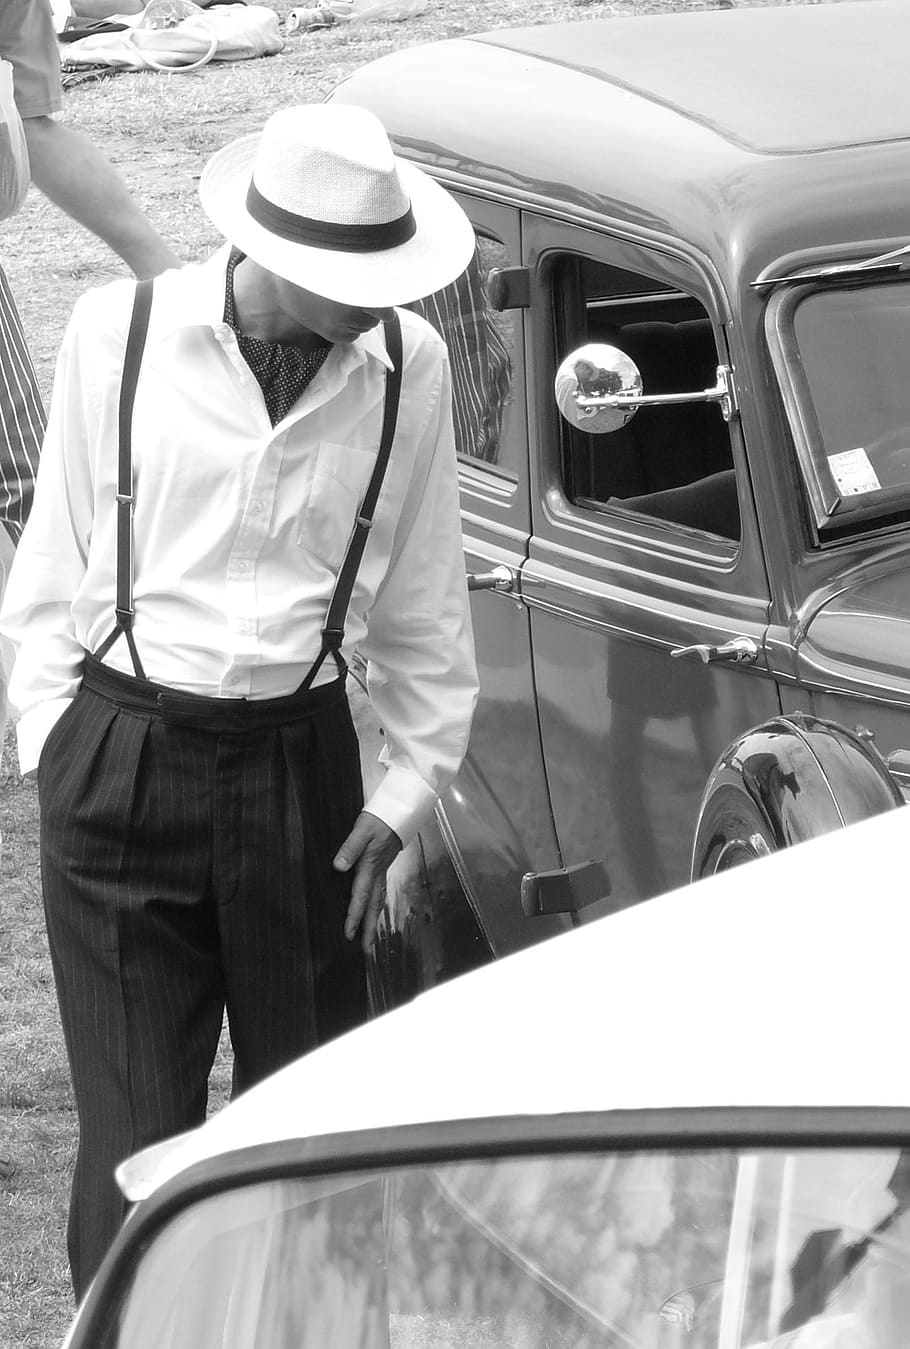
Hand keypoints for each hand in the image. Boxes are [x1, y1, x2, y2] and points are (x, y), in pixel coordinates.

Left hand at [334, 811, 401, 951]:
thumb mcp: (361, 829)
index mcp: (370, 867)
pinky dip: (377, 906)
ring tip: (370, 938)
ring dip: (374, 921)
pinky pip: (381, 892)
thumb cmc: (379, 818)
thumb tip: (339, 867)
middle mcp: (378, 873)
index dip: (353, 916)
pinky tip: (374, 911)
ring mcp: (383, 871)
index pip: (360, 897)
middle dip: (369, 929)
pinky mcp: (384, 866)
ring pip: (379, 901)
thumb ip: (350, 848)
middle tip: (365, 950)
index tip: (348, 935)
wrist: (398, 810)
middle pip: (374, 906)